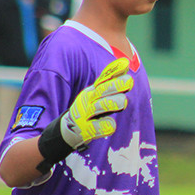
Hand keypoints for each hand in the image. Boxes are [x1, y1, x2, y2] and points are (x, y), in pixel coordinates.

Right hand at [36, 57, 131, 171]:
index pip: (103, 79)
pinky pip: (103, 127)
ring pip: (104, 106)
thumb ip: (109, 80)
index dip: (114, 71)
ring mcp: (85, 115)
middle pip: (104, 90)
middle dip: (118, 85)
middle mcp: (87, 101)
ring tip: (122, 103)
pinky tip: (109, 125)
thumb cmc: (87, 111)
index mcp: (91, 92)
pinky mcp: (86, 130)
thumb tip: (126, 62)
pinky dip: (108, 126)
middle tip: (129, 82)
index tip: (125, 64)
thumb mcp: (95, 94)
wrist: (65, 132)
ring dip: (115, 103)